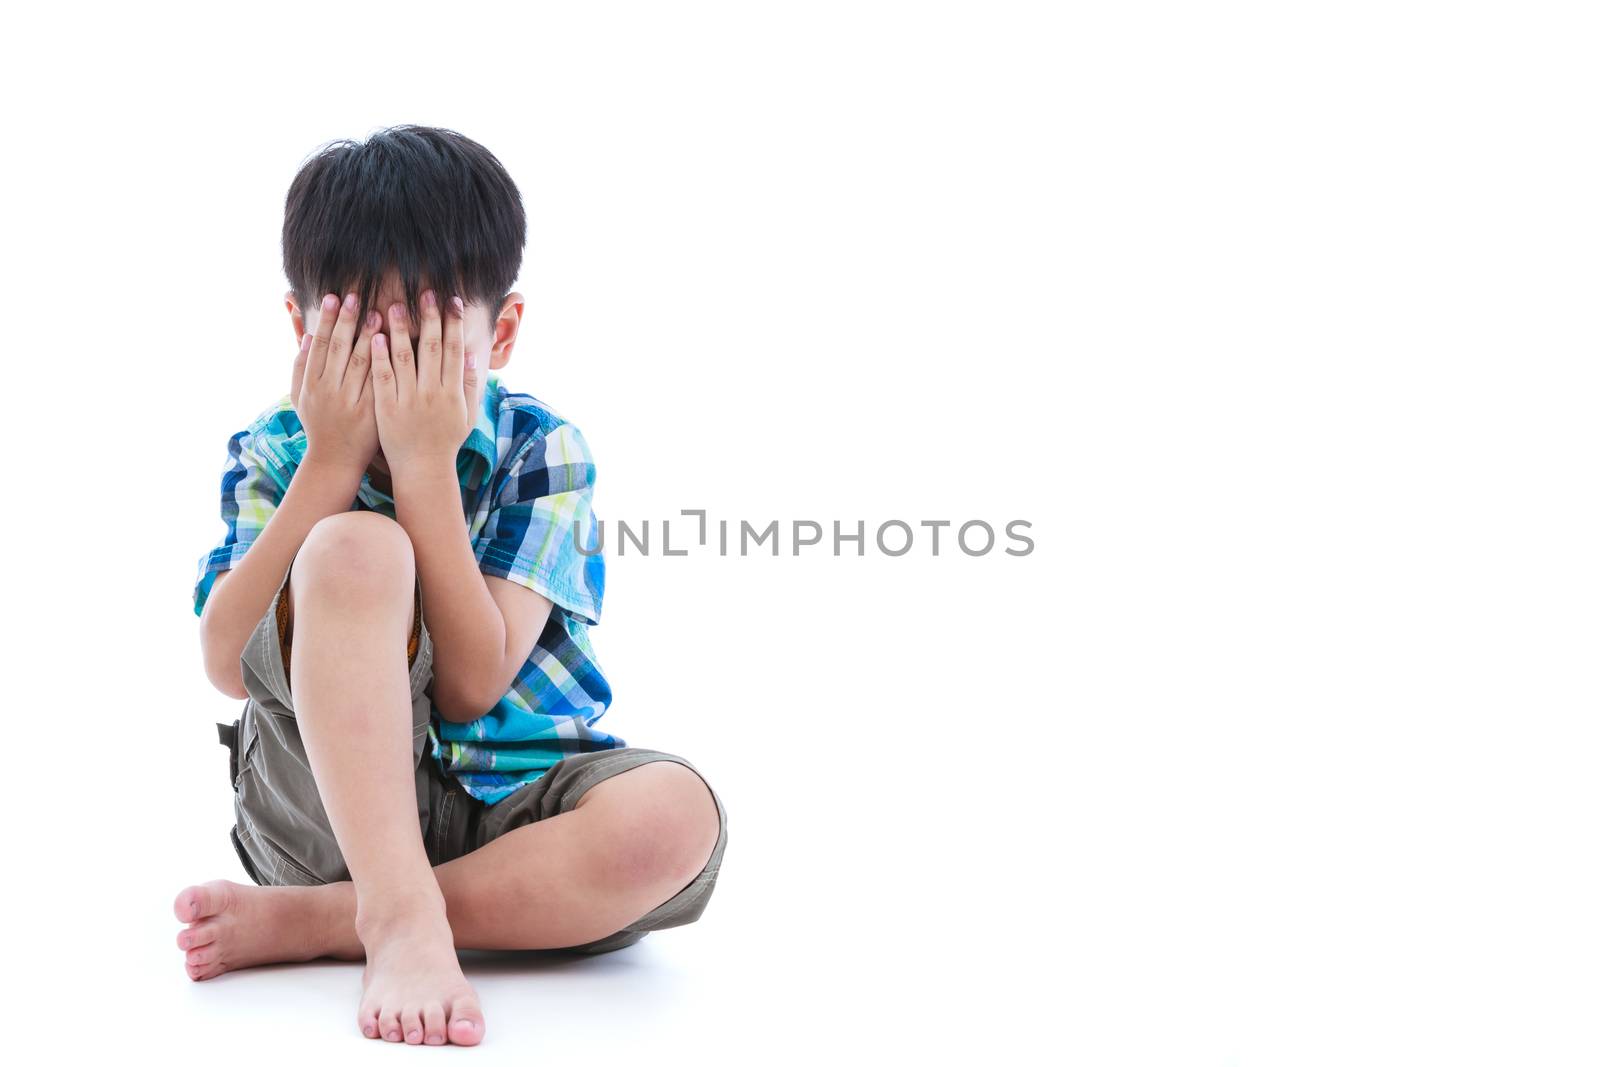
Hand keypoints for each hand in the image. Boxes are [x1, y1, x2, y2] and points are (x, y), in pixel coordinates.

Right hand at [291, 292, 381, 474]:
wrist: (335, 460)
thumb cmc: (318, 424)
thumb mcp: (300, 396)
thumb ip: (300, 366)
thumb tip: (308, 335)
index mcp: (311, 384)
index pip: (321, 345)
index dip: (327, 320)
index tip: (334, 297)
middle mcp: (331, 391)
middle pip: (342, 349)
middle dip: (349, 321)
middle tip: (358, 296)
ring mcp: (353, 402)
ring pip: (364, 363)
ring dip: (372, 336)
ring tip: (381, 312)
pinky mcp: (374, 412)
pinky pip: (383, 382)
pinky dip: (389, 362)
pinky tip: (396, 344)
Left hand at [369, 289, 474, 474]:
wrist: (423, 469)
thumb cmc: (445, 440)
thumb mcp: (466, 414)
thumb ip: (468, 384)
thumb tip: (469, 353)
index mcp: (452, 392)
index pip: (454, 349)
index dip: (453, 324)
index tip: (451, 301)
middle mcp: (432, 393)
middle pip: (431, 348)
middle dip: (429, 318)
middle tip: (425, 293)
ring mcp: (408, 400)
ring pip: (404, 358)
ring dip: (399, 330)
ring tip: (393, 305)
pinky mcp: (386, 408)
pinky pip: (382, 377)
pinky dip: (378, 356)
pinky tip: (374, 336)